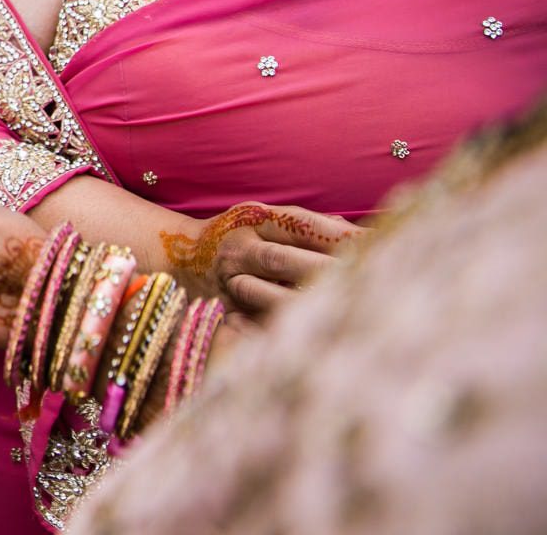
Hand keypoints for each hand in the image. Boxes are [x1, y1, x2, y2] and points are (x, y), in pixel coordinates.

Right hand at [160, 202, 362, 314]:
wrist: (182, 258)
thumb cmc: (243, 237)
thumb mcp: (270, 220)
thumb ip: (312, 226)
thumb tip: (365, 232)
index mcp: (256, 220)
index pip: (302, 224)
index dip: (340, 235)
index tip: (380, 246)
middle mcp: (238, 248)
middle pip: (281, 258)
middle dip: (325, 269)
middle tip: (373, 281)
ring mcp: (227, 281)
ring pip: (266, 293)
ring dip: (306, 303)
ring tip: (348, 312)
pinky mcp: (222, 311)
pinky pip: (252, 324)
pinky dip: (282, 332)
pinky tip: (314, 341)